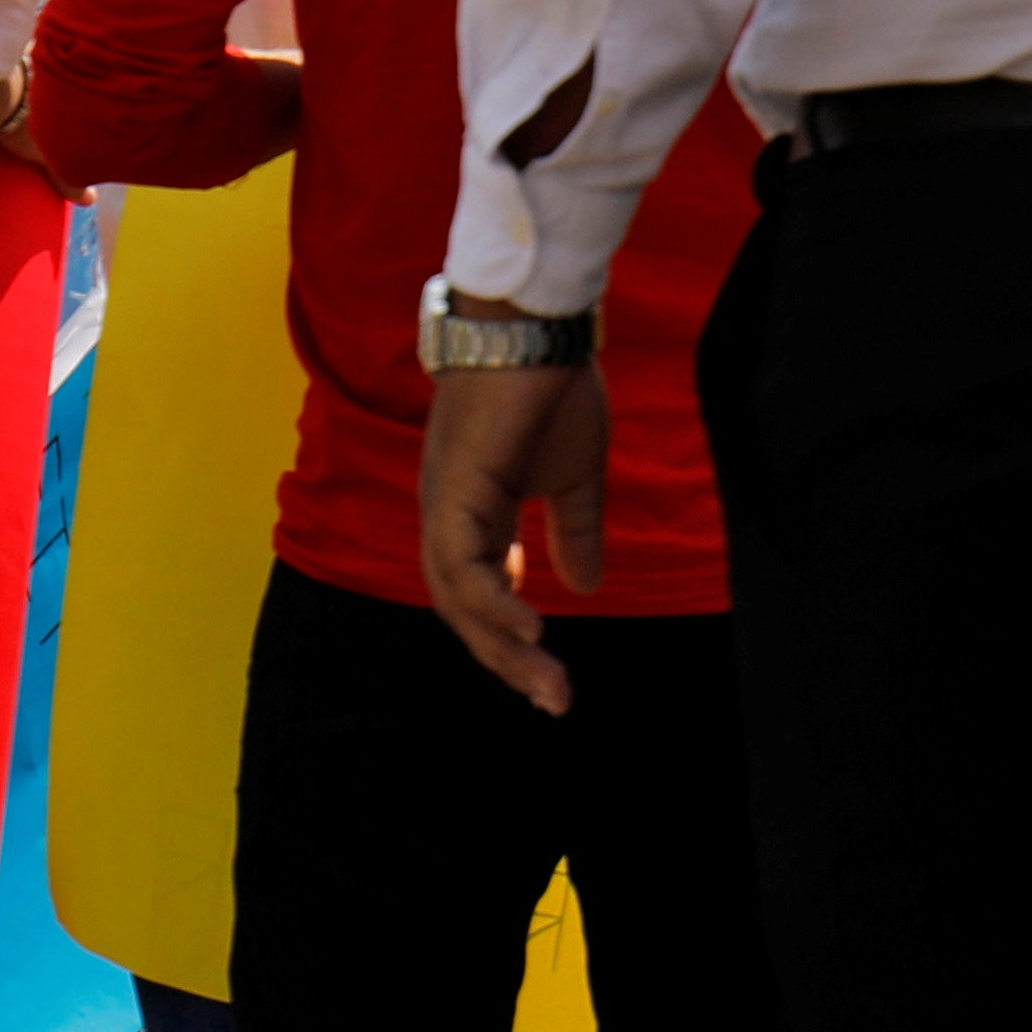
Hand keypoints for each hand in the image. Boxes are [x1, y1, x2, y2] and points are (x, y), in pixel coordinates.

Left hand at [416, 352, 609, 717]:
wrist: (537, 329)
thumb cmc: (551, 390)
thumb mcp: (574, 477)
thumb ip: (574, 530)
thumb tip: (586, 586)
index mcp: (474, 515)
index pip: (481, 595)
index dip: (511, 642)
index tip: (553, 684)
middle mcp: (449, 516)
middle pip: (464, 610)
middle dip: (508, 661)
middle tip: (556, 702)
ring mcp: (445, 504)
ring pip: (458, 598)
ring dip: (503, 648)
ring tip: (550, 684)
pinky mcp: (455, 490)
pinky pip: (462, 565)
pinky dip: (493, 603)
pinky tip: (532, 632)